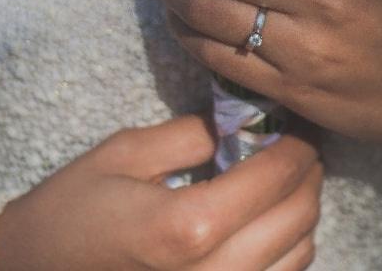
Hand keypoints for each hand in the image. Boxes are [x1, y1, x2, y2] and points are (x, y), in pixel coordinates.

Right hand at [0, 111, 322, 269]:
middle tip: (299, 147)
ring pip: (299, 257)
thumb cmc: (73, 210)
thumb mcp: (125, 153)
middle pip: (299, 219)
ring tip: (286, 183)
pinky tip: (266, 224)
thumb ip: (190, 134)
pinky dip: (287, 251)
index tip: (296, 124)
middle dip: (308, 175)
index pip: (274, 178)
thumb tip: (239, 124)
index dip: (296, 145)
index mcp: (189, 227)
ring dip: (303, 214)